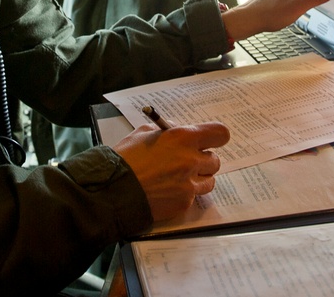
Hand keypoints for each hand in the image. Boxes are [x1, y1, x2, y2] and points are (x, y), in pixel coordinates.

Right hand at [113, 121, 229, 221]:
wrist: (114, 189)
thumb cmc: (126, 159)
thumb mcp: (143, 132)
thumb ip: (165, 130)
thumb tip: (177, 130)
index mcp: (182, 138)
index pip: (220, 134)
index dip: (216, 137)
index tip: (210, 140)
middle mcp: (191, 161)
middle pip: (215, 160)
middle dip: (203, 159)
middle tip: (187, 160)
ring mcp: (189, 184)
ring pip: (209, 180)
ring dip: (198, 177)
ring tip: (179, 177)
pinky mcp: (184, 203)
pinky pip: (194, 196)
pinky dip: (185, 193)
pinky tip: (169, 190)